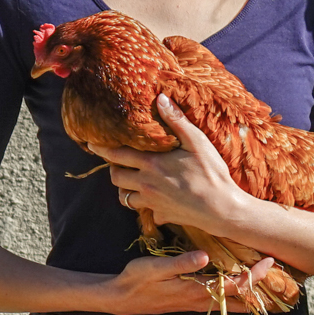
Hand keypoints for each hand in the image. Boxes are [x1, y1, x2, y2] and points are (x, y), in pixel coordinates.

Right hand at [94, 248, 273, 314]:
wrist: (120, 298)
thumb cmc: (135, 280)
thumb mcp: (153, 267)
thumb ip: (180, 263)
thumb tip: (205, 257)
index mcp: (195, 291)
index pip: (233, 285)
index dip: (253, 275)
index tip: (269, 262)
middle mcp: (200, 301)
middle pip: (238, 298)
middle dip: (260, 288)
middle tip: (278, 274)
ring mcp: (196, 304)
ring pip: (231, 304)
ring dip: (250, 294)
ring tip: (269, 284)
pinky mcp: (191, 303)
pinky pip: (221, 302)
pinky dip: (236, 297)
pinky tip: (242, 290)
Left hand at [99, 96, 247, 232]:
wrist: (222, 209)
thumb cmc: (212, 174)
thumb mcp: (197, 142)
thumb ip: (177, 121)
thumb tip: (160, 99)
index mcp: (151, 164)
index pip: (118, 154)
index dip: (102, 148)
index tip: (91, 144)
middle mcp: (146, 184)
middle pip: (116, 177)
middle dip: (113, 169)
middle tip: (117, 162)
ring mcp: (152, 202)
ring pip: (125, 197)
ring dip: (125, 188)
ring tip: (132, 180)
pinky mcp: (162, 215)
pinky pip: (145, 211)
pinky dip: (145, 205)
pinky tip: (155, 200)